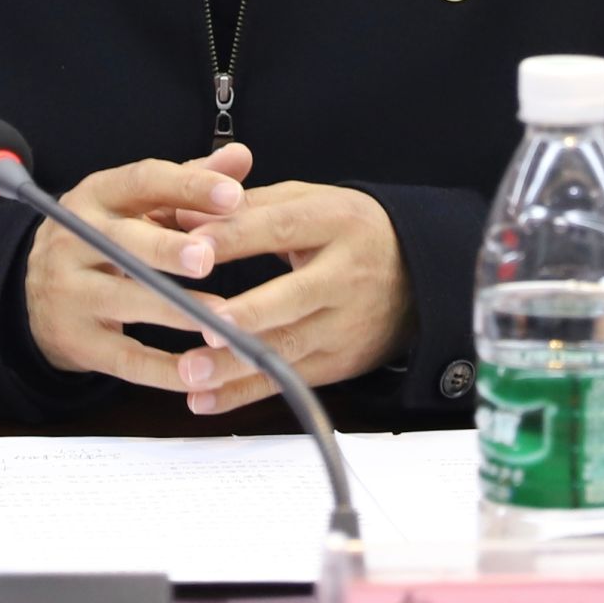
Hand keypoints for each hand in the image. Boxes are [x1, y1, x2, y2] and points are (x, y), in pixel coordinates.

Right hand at [23, 144, 253, 384]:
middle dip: (166, 249)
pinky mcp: (76, 340)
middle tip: (209, 257)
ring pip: (123, 301)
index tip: (233, 195)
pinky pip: (124, 358)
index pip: (141, 181)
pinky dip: (163, 370)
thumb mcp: (139, 204)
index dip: (187, 186)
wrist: (40, 291)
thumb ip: (191, 182)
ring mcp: (69, 291)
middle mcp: (73, 239)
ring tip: (220, 318)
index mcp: (97, 196)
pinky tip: (198, 372)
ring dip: (174, 311)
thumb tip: (241, 156)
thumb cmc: (110, 237)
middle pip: (121, 241)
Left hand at [174, 181, 414, 414]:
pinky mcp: (338, 362)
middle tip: (205, 324)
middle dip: (249, 313)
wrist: (418, 273)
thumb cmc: (348, 231)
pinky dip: (244, 394)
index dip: (237, 237)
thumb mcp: (309, 202)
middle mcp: (343, 275)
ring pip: (288, 347)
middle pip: (294, 296)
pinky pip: (287, 380)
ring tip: (191, 371)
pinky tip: (206, 400)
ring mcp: (343, 324)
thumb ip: (249, 207)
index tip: (193, 247)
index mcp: (334, 223)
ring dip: (237, 364)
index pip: (281, 228)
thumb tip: (185, 214)